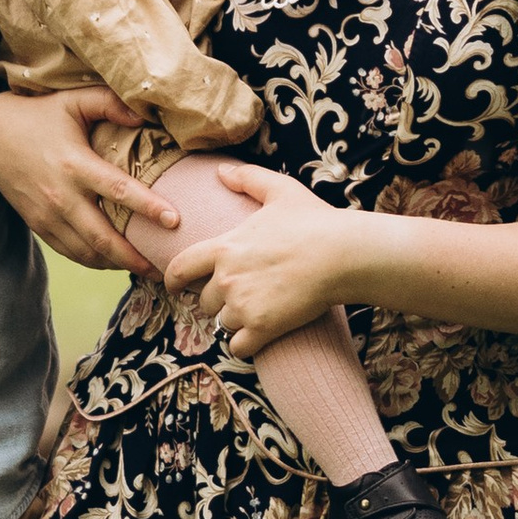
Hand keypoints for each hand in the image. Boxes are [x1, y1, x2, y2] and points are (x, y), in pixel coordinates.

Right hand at [0, 86, 169, 272]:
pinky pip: (70, 252)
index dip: (148, 207)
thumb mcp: (72, 100)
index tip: (175, 221)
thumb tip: (144, 115)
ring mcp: (47, 215)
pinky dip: (94, 261)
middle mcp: (61, 196)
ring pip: (87, 252)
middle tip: (165, 267)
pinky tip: (115, 262)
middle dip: (135, 257)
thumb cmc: (40, 115)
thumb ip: (109, 103)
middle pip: (103, 238)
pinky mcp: (38, 225)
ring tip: (146, 269)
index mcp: (74, 164)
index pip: (118, 191)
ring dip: (117, 264)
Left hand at [161, 163, 352, 353]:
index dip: (174, 279)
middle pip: (206, 301)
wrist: (343, 255)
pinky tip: (260, 336)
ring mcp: (243, 306)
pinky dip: (247, 344)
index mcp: (224, 248)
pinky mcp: (263, 328)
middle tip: (243, 295)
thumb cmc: (314, 221)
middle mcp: (227, 279)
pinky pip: (239, 347)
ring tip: (259, 310)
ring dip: (237, 321)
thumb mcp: (280, 190)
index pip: (181, 268)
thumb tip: (221, 171)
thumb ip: (247, 178)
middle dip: (219, 300)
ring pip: (224, 323)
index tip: (175, 286)